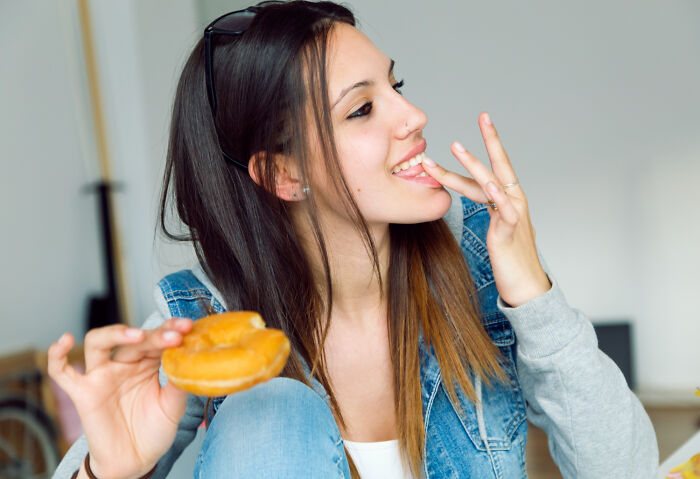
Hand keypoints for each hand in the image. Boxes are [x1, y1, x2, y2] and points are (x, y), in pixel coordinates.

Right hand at [47, 318, 192, 478]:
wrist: (134, 461)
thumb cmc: (152, 430)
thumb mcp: (172, 407)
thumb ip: (179, 384)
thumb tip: (190, 362)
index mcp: (147, 362)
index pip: (157, 338)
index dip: (171, 329)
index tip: (188, 326)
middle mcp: (124, 364)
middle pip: (133, 339)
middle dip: (155, 334)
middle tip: (174, 335)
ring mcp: (102, 376)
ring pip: (98, 342)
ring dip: (115, 333)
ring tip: (137, 335)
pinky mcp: (82, 393)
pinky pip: (61, 372)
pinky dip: (57, 356)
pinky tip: (64, 341)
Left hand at [422, 112, 550, 306]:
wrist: (527, 287)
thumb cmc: (510, 259)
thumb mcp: (498, 227)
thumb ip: (491, 209)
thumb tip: (480, 195)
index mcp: (508, 200)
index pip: (494, 168)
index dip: (485, 147)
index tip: (481, 122)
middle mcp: (514, 202)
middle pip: (501, 165)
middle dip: (491, 139)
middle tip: (484, 115)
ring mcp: (514, 215)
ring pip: (493, 183)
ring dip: (473, 163)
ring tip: (455, 147)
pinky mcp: (509, 232)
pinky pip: (504, 209)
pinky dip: (496, 195)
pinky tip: (487, 184)